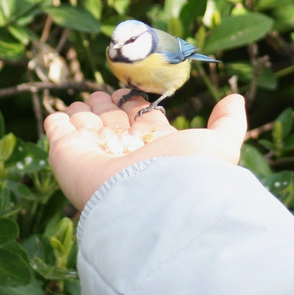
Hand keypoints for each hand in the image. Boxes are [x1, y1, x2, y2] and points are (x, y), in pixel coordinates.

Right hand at [44, 89, 248, 208]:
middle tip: (103, 94)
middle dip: (109, 107)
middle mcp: (126, 152)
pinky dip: (57, 123)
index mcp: (157, 148)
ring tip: (83, 103)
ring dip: (85, 113)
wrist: (148, 201)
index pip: (143, 121)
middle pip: (114, 123)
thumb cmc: (186, 172)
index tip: (133, 93)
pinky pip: (59, 134)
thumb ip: (229, 122)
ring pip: (87, 127)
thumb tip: (236, 98)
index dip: (138, 106)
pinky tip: (59, 116)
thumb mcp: (219, 143)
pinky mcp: (68, 154)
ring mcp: (96, 154)